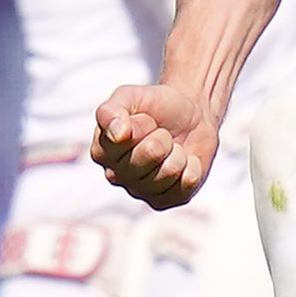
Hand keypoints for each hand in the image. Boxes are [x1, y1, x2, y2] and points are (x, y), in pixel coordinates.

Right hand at [93, 81, 218, 208]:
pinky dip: (193, 166)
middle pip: (149, 155)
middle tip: (162, 133)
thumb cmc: (155, 106)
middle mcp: (117, 177)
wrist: (190, 115)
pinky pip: (186, 183)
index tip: (144, 118)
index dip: (142, 124)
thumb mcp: (130, 96)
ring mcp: (141, 192)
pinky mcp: (167, 200)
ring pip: (169, 171)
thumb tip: (117, 134)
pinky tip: (185, 162)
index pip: (124, 140)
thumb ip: (113, 109)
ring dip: (178, 152)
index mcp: (102, 152)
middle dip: (162, 137)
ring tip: (173, 147)